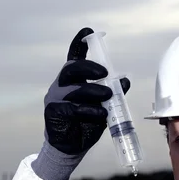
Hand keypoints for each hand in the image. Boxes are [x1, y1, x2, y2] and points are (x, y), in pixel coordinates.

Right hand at [44, 27, 130, 155]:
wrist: (70, 147)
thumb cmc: (85, 124)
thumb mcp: (102, 106)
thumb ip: (112, 93)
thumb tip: (124, 81)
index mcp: (72, 81)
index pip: (74, 58)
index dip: (79, 43)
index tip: (88, 32)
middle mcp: (61, 85)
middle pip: (72, 69)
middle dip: (89, 68)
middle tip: (105, 73)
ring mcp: (55, 98)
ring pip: (74, 88)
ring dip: (93, 91)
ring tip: (108, 96)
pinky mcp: (53, 112)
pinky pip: (72, 108)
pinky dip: (89, 110)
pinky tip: (101, 114)